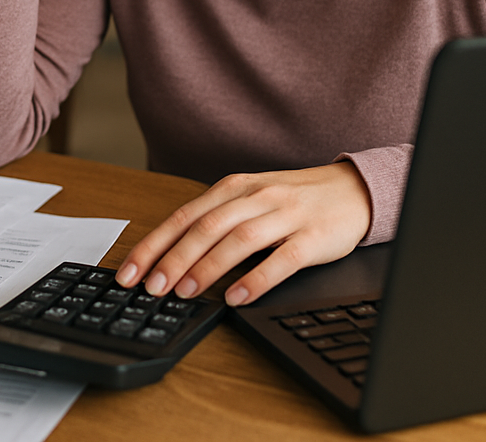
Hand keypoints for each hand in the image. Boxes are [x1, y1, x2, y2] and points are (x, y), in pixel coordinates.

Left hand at [115, 163, 372, 305]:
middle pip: (206, 227)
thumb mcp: (252, 199)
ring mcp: (284, 215)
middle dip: (173, 258)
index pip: (185, 216)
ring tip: (185, 292)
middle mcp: (256, 197)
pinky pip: (281, 259)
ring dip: (207, 267)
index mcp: (235, 187)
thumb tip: (175, 255)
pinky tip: (237, 297)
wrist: (353, 189)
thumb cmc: (296, 199)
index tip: (131, 271)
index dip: (155, 244)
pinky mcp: (312, 237)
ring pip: (237, 240)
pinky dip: (256, 279)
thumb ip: (219, 220)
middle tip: (152, 287)